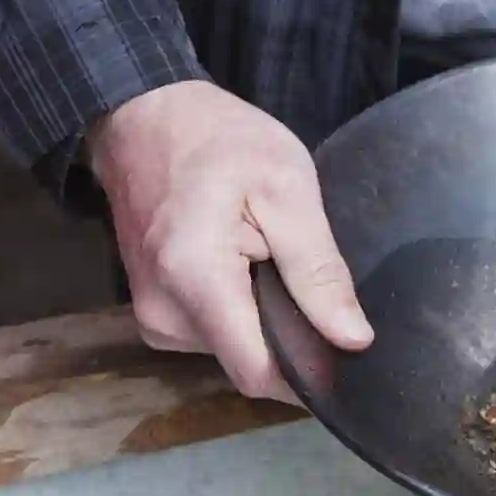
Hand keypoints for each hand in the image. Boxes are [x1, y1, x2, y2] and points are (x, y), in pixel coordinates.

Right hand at [88, 81, 373, 402]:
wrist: (142, 118)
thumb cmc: (218, 141)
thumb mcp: (287, 188)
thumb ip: (319, 269)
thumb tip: (354, 340)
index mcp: (195, 282)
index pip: (259, 374)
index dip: (311, 377)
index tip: (350, 360)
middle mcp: (164, 315)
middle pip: (251, 363)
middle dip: (293, 341)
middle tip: (319, 291)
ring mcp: (153, 318)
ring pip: (235, 350)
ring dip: (267, 323)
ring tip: (279, 268)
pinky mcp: (155, 314)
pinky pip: (216, 334)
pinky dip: (244, 313)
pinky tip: (253, 273)